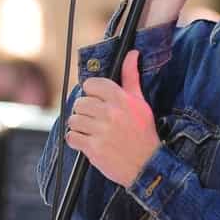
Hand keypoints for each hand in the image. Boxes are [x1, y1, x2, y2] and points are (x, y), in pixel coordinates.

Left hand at [65, 51, 159, 187]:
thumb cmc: (143, 133)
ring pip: (74, 119)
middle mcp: (111, 113)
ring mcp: (101, 131)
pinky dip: (75, 140)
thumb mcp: (140, 103)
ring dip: (78, 126)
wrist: (147, 166)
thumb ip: (131, 77)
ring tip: (90, 131)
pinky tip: (86, 141)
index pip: (92, 84)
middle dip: (83, 111)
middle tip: (92, 118)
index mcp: (122, 99)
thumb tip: (132, 53)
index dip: (90, 92)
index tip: (95, 100)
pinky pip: (71, 137)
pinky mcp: (93, 148)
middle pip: (80, 102)